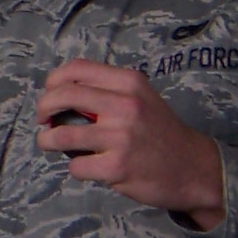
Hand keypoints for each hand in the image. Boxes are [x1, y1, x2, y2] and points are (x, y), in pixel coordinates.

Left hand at [35, 59, 224, 227]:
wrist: (194, 167)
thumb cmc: (160, 132)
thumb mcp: (141, 98)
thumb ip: (107, 91)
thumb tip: (60, 93)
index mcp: (129, 83)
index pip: (77, 69)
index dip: (53, 81)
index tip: (49, 94)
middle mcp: (124, 106)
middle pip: (61, 96)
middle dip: (42, 108)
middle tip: (42, 120)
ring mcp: (120, 137)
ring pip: (61, 135)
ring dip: (47, 140)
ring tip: (49, 143)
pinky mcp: (116, 167)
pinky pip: (75, 166)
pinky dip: (75, 168)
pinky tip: (88, 166)